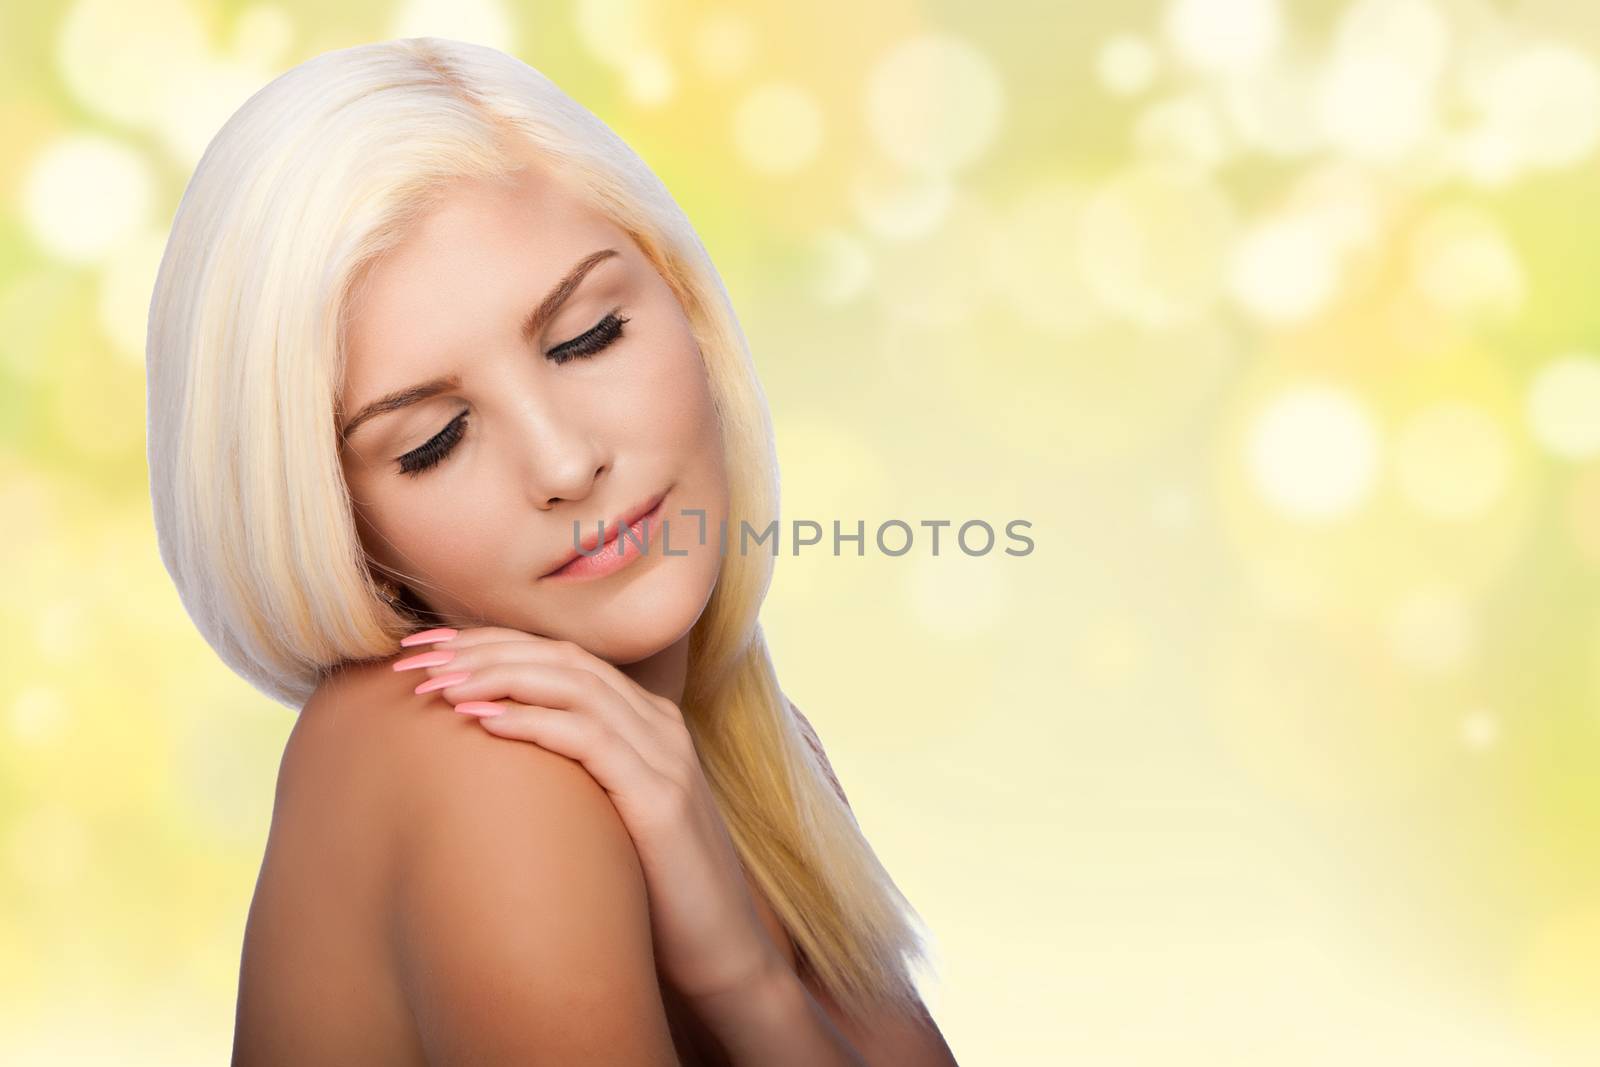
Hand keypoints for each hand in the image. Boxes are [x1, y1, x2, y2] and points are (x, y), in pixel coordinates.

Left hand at [393, 625, 790, 1005]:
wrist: (723, 951)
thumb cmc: (653, 890)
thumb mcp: (607, 816)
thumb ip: (569, 775)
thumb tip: (487, 757)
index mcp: (647, 721)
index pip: (562, 657)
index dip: (492, 642)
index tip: (426, 648)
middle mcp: (660, 725)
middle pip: (563, 658)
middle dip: (483, 649)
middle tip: (415, 658)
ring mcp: (665, 756)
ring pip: (574, 684)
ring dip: (498, 675)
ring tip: (437, 682)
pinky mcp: (661, 798)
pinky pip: (589, 738)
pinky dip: (532, 721)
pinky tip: (482, 721)